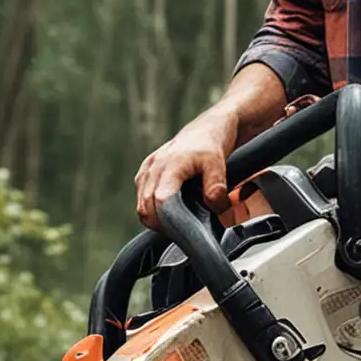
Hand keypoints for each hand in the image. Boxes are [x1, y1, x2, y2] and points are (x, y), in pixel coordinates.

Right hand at [134, 110, 238, 229]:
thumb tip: (213, 207)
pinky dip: (153, 209)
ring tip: (179, 223)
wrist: (208, 128)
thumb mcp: (219, 163)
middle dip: (163, 225)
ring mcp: (147, 169)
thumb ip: (216, 186)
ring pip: (141, 205)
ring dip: (156, 219)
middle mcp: (154, 166)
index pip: (160, 201)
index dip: (170, 221)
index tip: (185, 231)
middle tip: (184, 233)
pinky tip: (171, 211)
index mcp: (170, 164)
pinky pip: (142, 198)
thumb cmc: (212, 143)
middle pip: (146, 207)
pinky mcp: (146, 172)